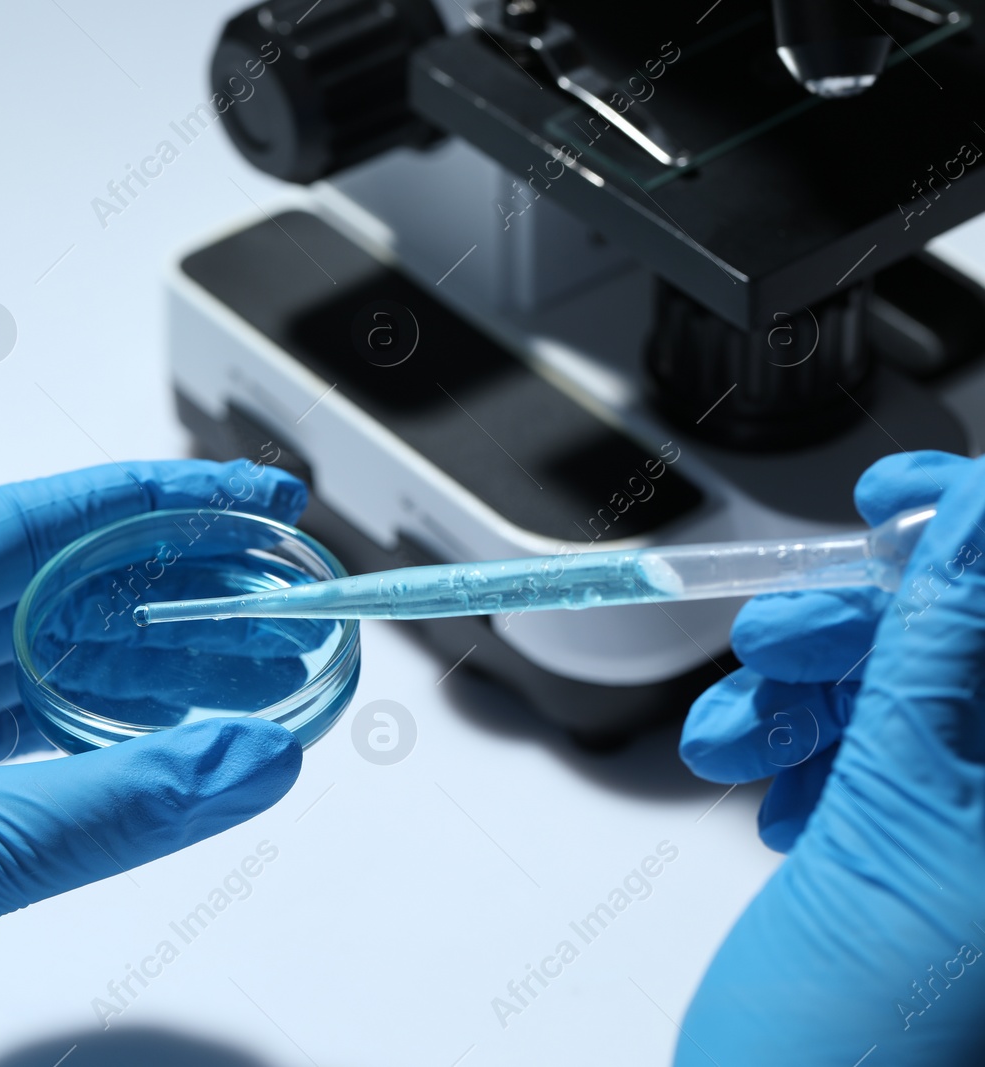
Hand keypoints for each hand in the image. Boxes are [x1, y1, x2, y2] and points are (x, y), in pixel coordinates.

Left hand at [0, 460, 306, 1065]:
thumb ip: (109, 807)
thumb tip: (255, 758)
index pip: (22, 527)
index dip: (152, 507)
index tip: (250, 497)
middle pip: (43, 602)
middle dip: (170, 604)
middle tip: (281, 602)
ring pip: (36, 679)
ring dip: (146, 684)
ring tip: (263, 682)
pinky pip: (13, 753)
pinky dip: (95, 753)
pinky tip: (175, 751)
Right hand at [677, 450, 984, 1063]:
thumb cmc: (859, 1043)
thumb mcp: (897, 832)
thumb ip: (937, 666)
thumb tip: (975, 530)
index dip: (980, 534)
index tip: (894, 502)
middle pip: (973, 654)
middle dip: (862, 631)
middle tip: (772, 642)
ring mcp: (984, 842)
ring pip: (913, 703)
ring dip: (809, 702)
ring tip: (737, 742)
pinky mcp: (933, 861)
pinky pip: (880, 763)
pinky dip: (810, 759)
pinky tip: (766, 790)